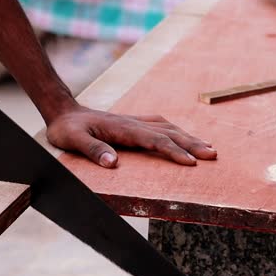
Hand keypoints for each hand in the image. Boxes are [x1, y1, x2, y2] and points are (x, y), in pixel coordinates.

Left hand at [46, 105, 216, 167]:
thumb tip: (112, 163)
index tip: (191, 163)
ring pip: (168, 128)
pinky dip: (176, 132)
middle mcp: (133, 123)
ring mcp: (134, 122)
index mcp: (123, 129)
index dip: (173, 151)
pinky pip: (160, 126)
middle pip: (169, 133)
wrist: (63, 112)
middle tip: (213, 155)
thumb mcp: (72, 140)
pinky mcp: (132, 123)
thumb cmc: (66, 129)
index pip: (154, 140)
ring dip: (189, 137)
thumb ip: (92, 150)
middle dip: (192, 144)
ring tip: (208, 148)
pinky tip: (184, 137)